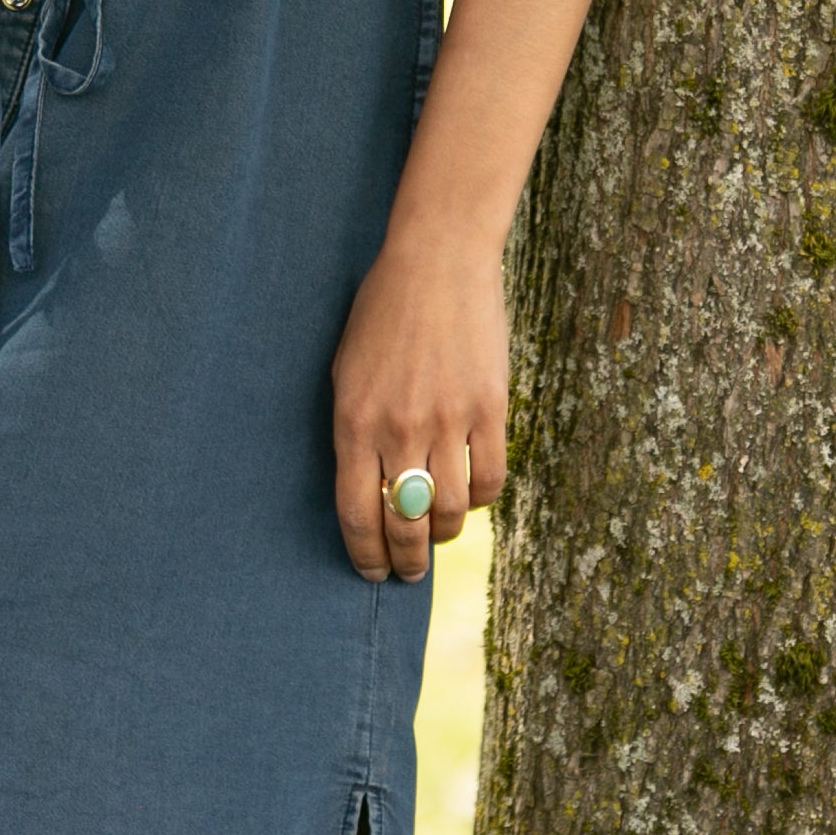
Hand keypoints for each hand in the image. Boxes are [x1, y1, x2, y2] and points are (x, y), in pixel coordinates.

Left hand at [329, 222, 509, 583]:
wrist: (437, 261)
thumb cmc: (382, 312)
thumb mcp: (346, 371)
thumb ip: (355, 432)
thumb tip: (368, 491)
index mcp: (354, 420)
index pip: (357, 514)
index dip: (365, 555)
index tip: (371, 574)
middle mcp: (398, 428)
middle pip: (403, 524)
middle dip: (404, 561)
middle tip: (408, 572)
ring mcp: (447, 420)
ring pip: (449, 511)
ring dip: (441, 534)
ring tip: (436, 535)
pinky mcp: (489, 408)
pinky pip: (488, 479)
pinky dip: (479, 499)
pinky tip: (468, 495)